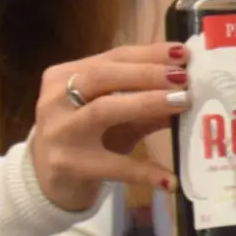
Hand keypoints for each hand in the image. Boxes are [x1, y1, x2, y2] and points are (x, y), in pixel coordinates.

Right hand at [30, 44, 189, 212]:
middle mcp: (56, 99)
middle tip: (183, 78)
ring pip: (104, 110)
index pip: (111, 58)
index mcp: (65, 76)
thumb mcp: (112, 114)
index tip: (182, 54)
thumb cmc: (85, 138)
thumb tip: (188, 89)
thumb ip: (143, 99)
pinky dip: (143, 171)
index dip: (148, 54)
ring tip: (182, 103)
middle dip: (146, 74)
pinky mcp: (68, 165)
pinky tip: (169, 179)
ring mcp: (60, 132)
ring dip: (146, 103)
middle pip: (103, 76)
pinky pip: (113, 166)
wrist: (47, 181)